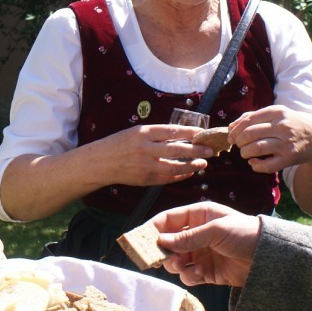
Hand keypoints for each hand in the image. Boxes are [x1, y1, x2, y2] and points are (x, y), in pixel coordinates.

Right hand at [93, 124, 213, 186]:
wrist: (101, 162)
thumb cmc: (120, 143)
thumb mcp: (136, 131)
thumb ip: (157, 134)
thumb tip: (182, 135)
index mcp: (143, 133)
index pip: (172, 131)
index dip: (190, 132)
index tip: (203, 133)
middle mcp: (145, 148)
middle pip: (177, 149)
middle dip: (196, 150)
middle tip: (210, 151)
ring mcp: (145, 165)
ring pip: (175, 167)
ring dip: (192, 166)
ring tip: (203, 163)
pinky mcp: (145, 179)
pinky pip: (167, 178)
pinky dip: (180, 176)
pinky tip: (189, 173)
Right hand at [152, 202, 259, 287]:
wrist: (269, 256)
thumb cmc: (245, 233)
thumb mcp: (215, 230)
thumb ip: (187, 237)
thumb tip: (160, 240)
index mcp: (198, 216)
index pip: (168, 219)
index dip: (153, 228)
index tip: (140, 239)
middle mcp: (196, 233)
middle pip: (168, 243)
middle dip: (164, 251)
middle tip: (161, 259)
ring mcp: (201, 253)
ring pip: (176, 261)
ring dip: (177, 265)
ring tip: (184, 266)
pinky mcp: (207, 272)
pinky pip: (189, 275)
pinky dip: (190, 276)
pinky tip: (201, 274)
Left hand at [227, 106, 311, 173]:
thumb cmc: (291, 124)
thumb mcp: (276, 114)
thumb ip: (253, 117)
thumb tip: (231, 127)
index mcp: (277, 112)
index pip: (248, 120)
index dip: (236, 129)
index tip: (231, 136)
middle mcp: (283, 126)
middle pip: (250, 134)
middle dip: (238, 141)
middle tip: (238, 145)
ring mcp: (287, 143)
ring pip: (256, 149)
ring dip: (244, 153)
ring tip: (245, 153)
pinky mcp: (290, 158)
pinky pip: (267, 166)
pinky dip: (255, 166)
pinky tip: (253, 163)